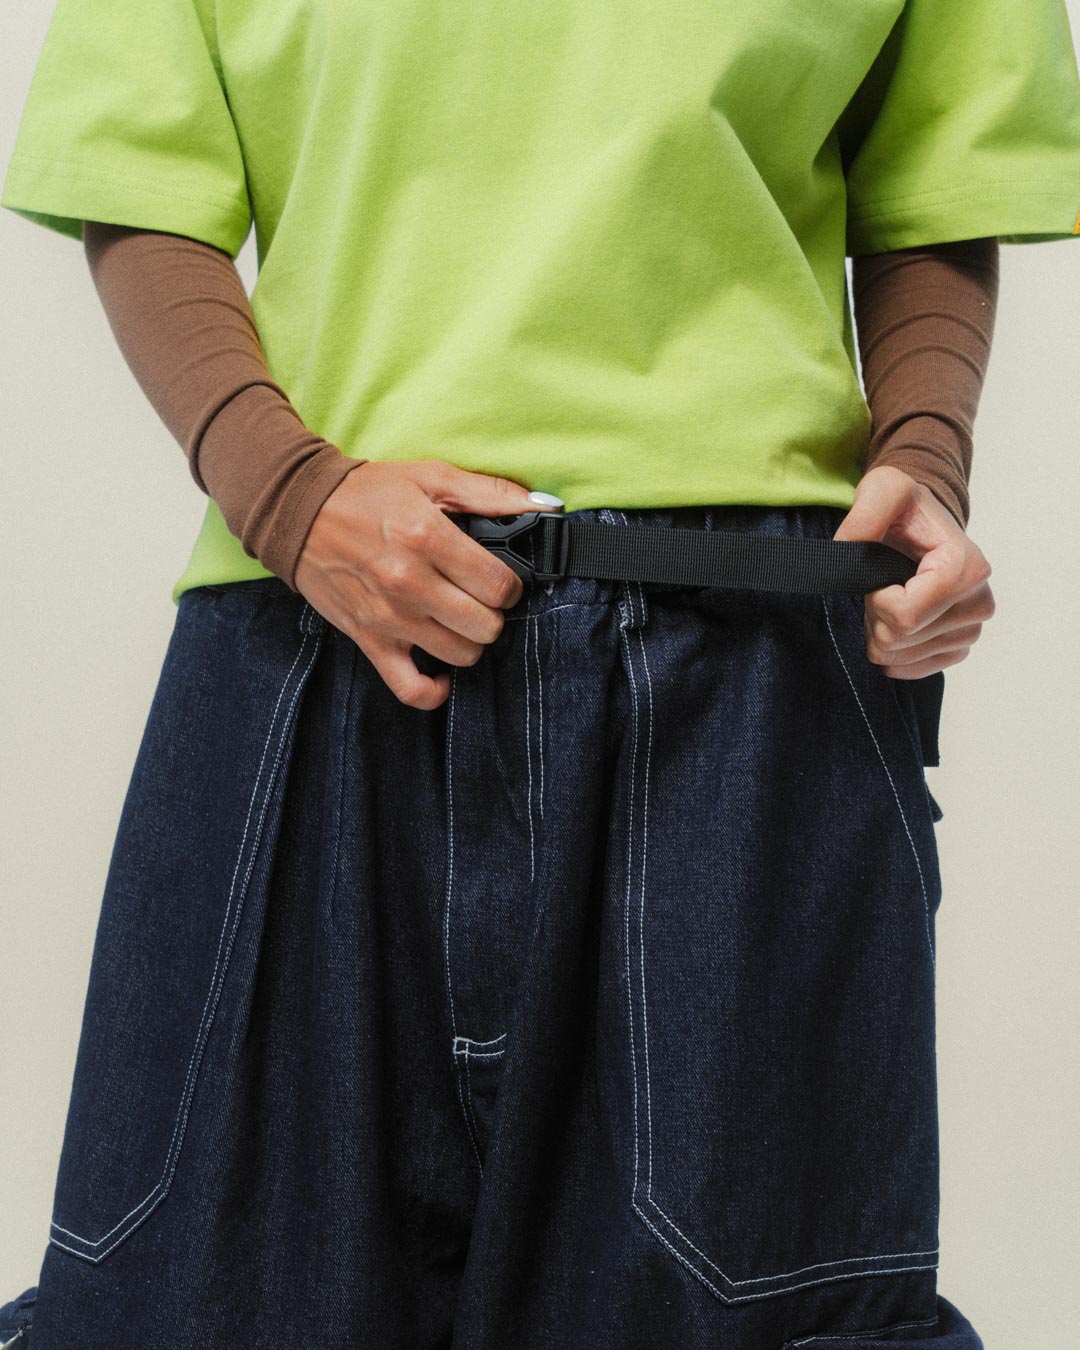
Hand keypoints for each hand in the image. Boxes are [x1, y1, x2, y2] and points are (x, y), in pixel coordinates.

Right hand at [293, 459, 562, 710]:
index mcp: (427, 537)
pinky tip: (442, 673)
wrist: (299, 512)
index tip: (499, 578)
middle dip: (492, 612)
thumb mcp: (430, 477)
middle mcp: (409, 582)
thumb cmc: (366, 493)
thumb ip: (490, 493)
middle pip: (485, 624)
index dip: (510, 584)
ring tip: (459, 620)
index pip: (499, 585)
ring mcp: (389, 617)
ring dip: (470, 641)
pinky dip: (434, 691)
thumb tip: (543, 507)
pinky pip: (411, 688)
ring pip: (460, 655)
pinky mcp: (369, 641)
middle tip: (479, 598)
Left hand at [831, 465, 994, 678]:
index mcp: (966, 567)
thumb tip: (846, 549)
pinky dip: (893, 650)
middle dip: (875, 615)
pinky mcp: (959, 648)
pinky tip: (894, 623)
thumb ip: (864, 514)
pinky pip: (913, 669)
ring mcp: (971, 629)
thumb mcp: (883, 490)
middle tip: (881, 585)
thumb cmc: (906, 510)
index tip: (879, 577)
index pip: (904, 616)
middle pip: (900, 638)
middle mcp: (978, 602)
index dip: (877, 601)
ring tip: (890, 597)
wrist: (922, 527)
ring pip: (901, 655)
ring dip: (881, 630)